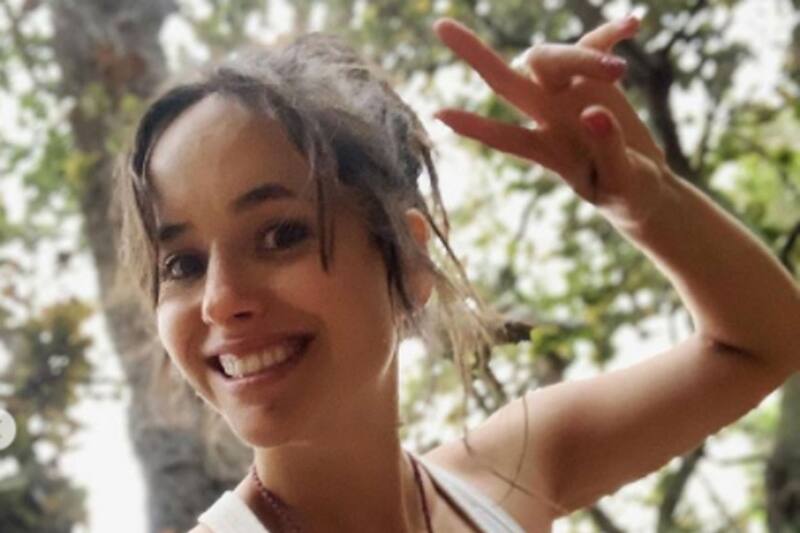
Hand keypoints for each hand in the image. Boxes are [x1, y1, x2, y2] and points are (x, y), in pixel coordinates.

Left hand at [433, 16, 672, 228]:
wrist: (643, 185)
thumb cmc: (627, 194)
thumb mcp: (623, 182)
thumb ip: (607, 149)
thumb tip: (592, 112)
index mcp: (547, 151)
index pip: (505, 137)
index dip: (475, 126)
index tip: (439, 113)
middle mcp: (547, 117)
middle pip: (506, 81)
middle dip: (474, 55)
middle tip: (441, 27)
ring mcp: (567, 94)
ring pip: (552, 58)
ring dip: (583, 56)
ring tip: (620, 71)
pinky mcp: (593, 78)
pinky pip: (593, 45)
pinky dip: (609, 34)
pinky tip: (635, 24)